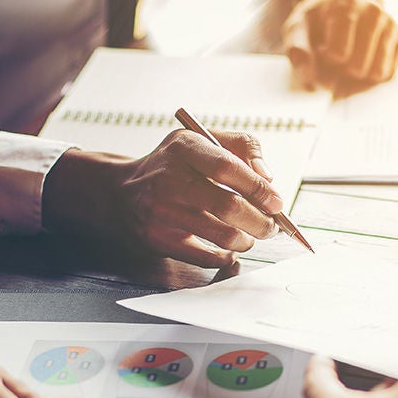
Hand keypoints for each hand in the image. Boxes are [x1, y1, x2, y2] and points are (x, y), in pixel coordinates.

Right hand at [43, 131, 282, 267]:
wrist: (120, 193)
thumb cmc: (171, 165)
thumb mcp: (199, 140)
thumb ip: (240, 147)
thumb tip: (268, 177)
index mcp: (183, 148)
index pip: (227, 167)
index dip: (258, 187)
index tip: (277, 202)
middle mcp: (168, 178)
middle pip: (228, 206)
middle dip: (260, 221)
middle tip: (271, 227)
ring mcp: (161, 211)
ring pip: (221, 235)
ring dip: (246, 240)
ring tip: (250, 236)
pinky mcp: (158, 239)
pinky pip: (204, 257)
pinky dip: (225, 256)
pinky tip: (228, 249)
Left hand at [283, 0, 397, 87]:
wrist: (339, 3)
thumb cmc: (317, 20)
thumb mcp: (298, 28)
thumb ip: (298, 50)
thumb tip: (310, 80)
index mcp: (347, 7)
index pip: (339, 55)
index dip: (327, 60)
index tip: (323, 49)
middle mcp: (374, 12)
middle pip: (359, 68)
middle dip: (344, 70)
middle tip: (337, 57)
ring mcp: (391, 24)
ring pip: (378, 73)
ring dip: (360, 75)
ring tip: (350, 58)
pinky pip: (390, 73)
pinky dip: (374, 72)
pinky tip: (365, 58)